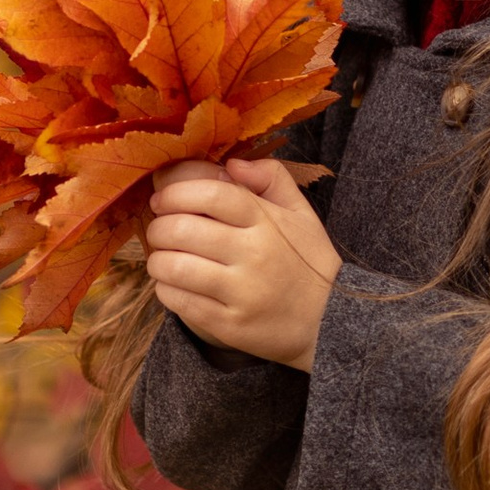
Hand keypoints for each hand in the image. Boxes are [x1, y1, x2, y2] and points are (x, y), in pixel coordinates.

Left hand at [144, 156, 341, 370]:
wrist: (331, 321)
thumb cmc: (309, 262)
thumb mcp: (302, 213)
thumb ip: (272, 177)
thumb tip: (231, 164)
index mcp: (266, 222)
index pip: (212, 195)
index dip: (177, 193)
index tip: (162, 200)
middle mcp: (253, 255)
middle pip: (184, 229)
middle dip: (159, 227)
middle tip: (159, 230)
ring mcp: (241, 292)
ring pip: (176, 267)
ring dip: (158, 260)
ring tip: (163, 258)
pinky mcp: (230, 324)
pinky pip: (181, 302)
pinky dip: (166, 289)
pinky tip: (173, 284)